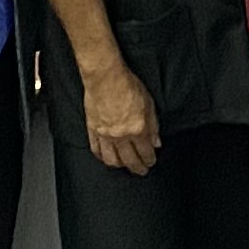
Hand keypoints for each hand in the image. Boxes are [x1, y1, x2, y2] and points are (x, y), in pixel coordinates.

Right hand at [80, 62, 160, 176]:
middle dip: (137, 168)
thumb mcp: (149, 104)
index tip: (151, 162)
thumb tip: (156, 142)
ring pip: (112, 159)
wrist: (105, 77)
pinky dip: (102, 157)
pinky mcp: (92, 130)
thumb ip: (153, 125)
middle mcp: (121, 136)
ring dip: (120, 165)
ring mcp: (105, 135)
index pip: (146, 152)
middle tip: (141, 171)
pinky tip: (106, 158)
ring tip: (124, 166)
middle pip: (130, 160)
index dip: (149, 160)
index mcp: (137, 129)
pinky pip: (96, 150)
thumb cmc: (127, 85)